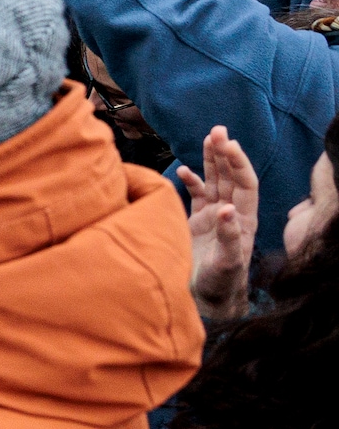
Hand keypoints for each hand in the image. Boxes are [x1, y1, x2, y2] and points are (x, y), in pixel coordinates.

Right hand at [180, 125, 257, 321]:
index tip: (228, 144)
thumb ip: (229, 236)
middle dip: (225, 153)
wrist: (206, 298)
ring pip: (215, 181)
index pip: (244, 183)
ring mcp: (214, 216)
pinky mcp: (197, 222)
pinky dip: (191, 182)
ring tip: (209, 137)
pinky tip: (184, 170)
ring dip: (212, 160)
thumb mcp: (228, 262)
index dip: (237, 163)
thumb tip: (225, 209)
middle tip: (218, 130)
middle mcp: (230, 213)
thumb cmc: (221, 283)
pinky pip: (196, 196)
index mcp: (243, 219)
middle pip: (230, 176)